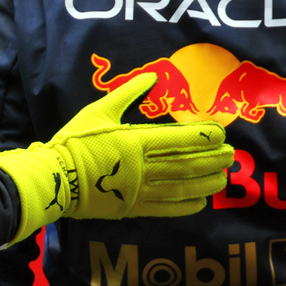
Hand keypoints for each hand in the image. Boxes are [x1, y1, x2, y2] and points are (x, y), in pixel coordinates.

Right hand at [0, 72, 233, 243]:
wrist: (54, 177)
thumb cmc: (75, 141)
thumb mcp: (99, 110)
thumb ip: (128, 93)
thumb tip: (152, 76)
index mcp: (135, 141)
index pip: (178, 139)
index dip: (203, 136)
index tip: (219, 133)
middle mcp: (142, 167)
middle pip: (186, 164)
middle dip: (212, 159)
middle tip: (231, 155)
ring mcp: (138, 190)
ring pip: (181, 187)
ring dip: (206, 182)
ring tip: (223, 179)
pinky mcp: (133, 207)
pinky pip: (166, 208)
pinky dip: (186, 205)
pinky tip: (201, 201)